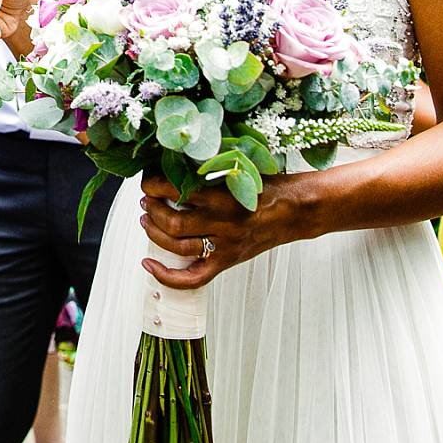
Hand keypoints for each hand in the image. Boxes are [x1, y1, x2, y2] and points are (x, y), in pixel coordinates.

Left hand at [138, 173, 306, 288]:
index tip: (148, 181)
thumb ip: (209, 172)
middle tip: (146, 200)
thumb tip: (173, 165)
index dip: (156, 186)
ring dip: (154, 233)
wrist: (295, 211)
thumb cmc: (267, 187)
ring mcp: (225, 247)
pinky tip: (149, 265)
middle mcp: (224, 225)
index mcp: (225, 198)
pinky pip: (193, 278)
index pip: (179, 192)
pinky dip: (168, 277)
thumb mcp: (239, 171)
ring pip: (178, 247)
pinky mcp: (227, 262)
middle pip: (174, 223)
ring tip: (147, 220)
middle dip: (152, 209)